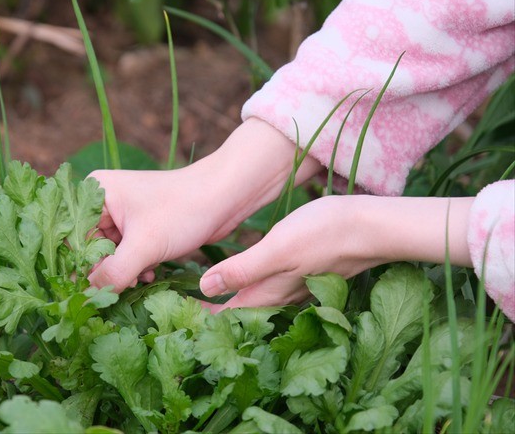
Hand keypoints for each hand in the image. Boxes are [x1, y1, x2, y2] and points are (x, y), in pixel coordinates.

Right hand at [88, 119, 321, 291]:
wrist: (226, 196)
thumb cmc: (184, 209)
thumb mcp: (144, 245)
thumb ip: (113, 273)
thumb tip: (88, 297)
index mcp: (95, 193)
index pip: (72, 237)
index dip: (80, 266)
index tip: (89, 291)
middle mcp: (105, 201)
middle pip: (89, 247)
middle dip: (105, 271)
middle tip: (118, 290)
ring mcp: (124, 214)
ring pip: (109, 254)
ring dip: (123, 272)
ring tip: (140, 279)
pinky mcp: (142, 227)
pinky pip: (127, 254)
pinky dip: (135, 268)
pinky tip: (149, 275)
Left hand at [200, 195, 474, 311]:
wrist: (372, 226)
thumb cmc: (324, 233)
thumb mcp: (278, 248)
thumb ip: (242, 270)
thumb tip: (203, 288)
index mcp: (268, 292)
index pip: (225, 314)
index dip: (199, 317)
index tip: (171, 317)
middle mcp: (279, 295)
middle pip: (238, 311)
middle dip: (210, 313)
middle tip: (180, 309)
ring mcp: (293, 285)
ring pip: (254, 300)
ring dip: (229, 300)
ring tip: (205, 297)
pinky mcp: (303, 273)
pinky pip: (269, 287)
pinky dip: (249, 286)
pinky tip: (245, 277)